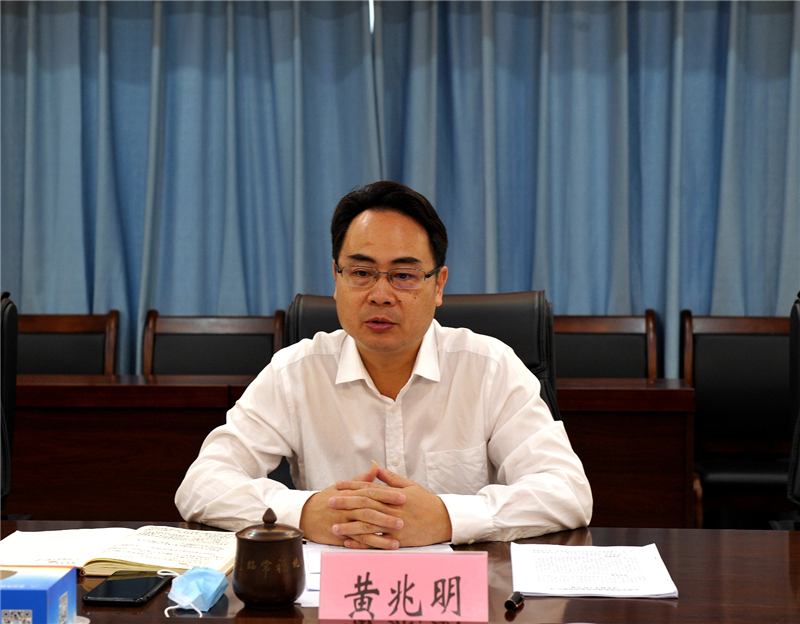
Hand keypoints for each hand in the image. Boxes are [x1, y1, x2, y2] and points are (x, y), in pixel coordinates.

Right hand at [299, 463, 406, 549]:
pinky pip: (357, 540)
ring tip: (398, 535)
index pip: (370, 492)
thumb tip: (376, 467)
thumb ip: (361, 480)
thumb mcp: (342, 488)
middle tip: (404, 518)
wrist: (305, 515)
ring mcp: (343, 522)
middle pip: (368, 509)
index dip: (387, 494)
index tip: (403, 496)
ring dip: (382, 531)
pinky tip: (384, 546)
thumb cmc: (326, 500)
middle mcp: (346, 507)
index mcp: (349, 493)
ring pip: (364, 526)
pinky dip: (371, 544)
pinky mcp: (340, 536)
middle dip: (386, 514)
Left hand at [332, 464, 452, 547]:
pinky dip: (363, 543)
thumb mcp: (410, 485)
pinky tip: (349, 543)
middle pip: (366, 505)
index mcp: (394, 495)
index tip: (338, 484)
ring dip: (350, 526)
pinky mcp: (398, 540)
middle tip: (329, 502)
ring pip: (369, 526)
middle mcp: (393, 510)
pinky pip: (377, 543)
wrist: (443, 520)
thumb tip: (375, 466)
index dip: (353, 486)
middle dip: (346, 503)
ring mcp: (395, 526)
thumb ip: (390, 478)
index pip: (370, 488)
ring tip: (334, 527)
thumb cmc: (426, 502)